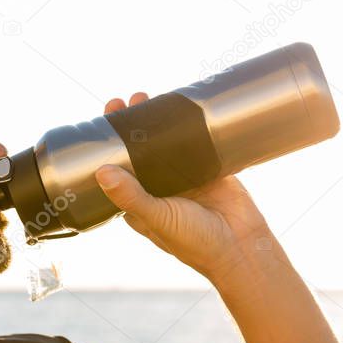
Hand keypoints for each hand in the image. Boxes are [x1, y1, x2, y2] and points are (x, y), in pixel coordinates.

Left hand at [97, 92, 274, 281]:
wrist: (242, 246)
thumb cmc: (195, 242)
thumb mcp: (157, 218)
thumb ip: (131, 196)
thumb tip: (101, 172)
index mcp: (138, 203)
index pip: (116, 170)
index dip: (108, 148)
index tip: (102, 123)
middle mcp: (157, 188)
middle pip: (138, 152)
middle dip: (129, 127)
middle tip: (124, 102)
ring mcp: (182, 177)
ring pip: (164, 144)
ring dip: (155, 122)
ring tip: (145, 97)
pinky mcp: (207, 168)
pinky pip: (193, 143)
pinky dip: (185, 126)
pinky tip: (178, 107)